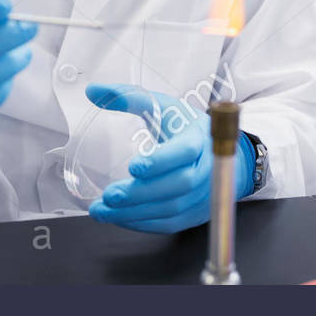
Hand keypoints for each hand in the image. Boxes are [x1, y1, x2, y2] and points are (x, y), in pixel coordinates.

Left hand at [85, 83, 254, 233]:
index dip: (161, 160)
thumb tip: (93, 91)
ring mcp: (203, 195)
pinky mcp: (194, 214)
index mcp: (199, 139)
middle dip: (141, 193)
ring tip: (103, 210)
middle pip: (177, 186)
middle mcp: (206, 170)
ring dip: (134, 213)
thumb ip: (128, 97)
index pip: (184, 152)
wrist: (223, 156)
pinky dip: (142, 223)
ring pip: (171, 209)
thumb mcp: (163, 106)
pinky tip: (118, 217)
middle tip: (110, 195)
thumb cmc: (188, 129)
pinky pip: (168, 223)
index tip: (134, 166)